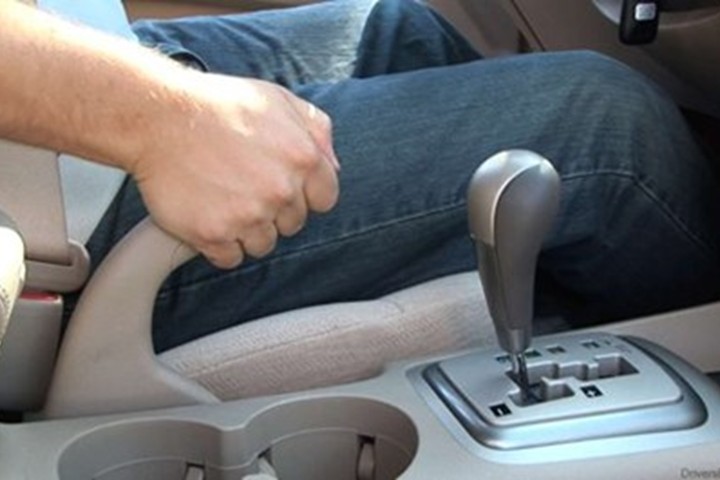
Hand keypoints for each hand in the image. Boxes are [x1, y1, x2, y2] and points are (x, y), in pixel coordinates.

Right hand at [128, 73, 339, 267]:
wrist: (156, 117)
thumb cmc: (216, 105)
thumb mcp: (278, 99)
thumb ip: (316, 130)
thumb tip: (333, 167)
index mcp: (303, 158)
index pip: (324, 199)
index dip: (303, 193)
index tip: (280, 185)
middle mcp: (280, 191)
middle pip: (292, 224)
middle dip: (273, 209)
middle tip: (242, 185)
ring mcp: (247, 216)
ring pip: (263, 244)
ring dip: (246, 229)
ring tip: (223, 199)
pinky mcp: (213, 235)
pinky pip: (230, 258)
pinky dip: (219, 244)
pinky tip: (208, 215)